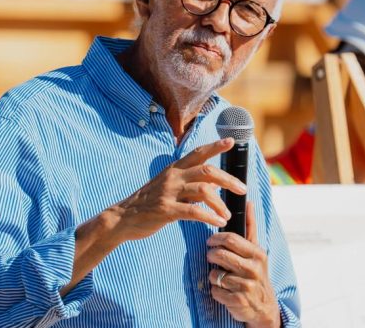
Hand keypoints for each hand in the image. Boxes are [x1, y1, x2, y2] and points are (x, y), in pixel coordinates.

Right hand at [109, 138, 246, 242]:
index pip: (198, 153)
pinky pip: (194, 211)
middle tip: (242, 189)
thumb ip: (189, 185)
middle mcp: (173, 176)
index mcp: (174, 169)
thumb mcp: (168, 188)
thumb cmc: (148, 204)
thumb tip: (213, 185)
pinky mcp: (166, 209)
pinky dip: (210, 216)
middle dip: (228, 179)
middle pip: (207, 171)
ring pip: (203, 190)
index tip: (232, 141)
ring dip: (220, 203)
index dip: (215, 146)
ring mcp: (169, 192)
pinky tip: (218, 222)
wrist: (122, 218)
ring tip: (228, 214)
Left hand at [207, 202, 280, 327]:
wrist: (264, 306)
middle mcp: (254, 269)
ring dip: (214, 275)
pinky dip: (216, 290)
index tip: (210, 241)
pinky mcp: (238, 301)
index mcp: (258, 254)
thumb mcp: (256, 250)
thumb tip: (249, 202)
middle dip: (211, 255)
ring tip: (221, 275)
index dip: (216, 238)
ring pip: (216, 274)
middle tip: (211, 256)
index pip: (231, 239)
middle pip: (221, 255)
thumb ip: (250, 227)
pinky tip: (224, 290)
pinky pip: (215, 291)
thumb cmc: (255, 272)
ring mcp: (246, 286)